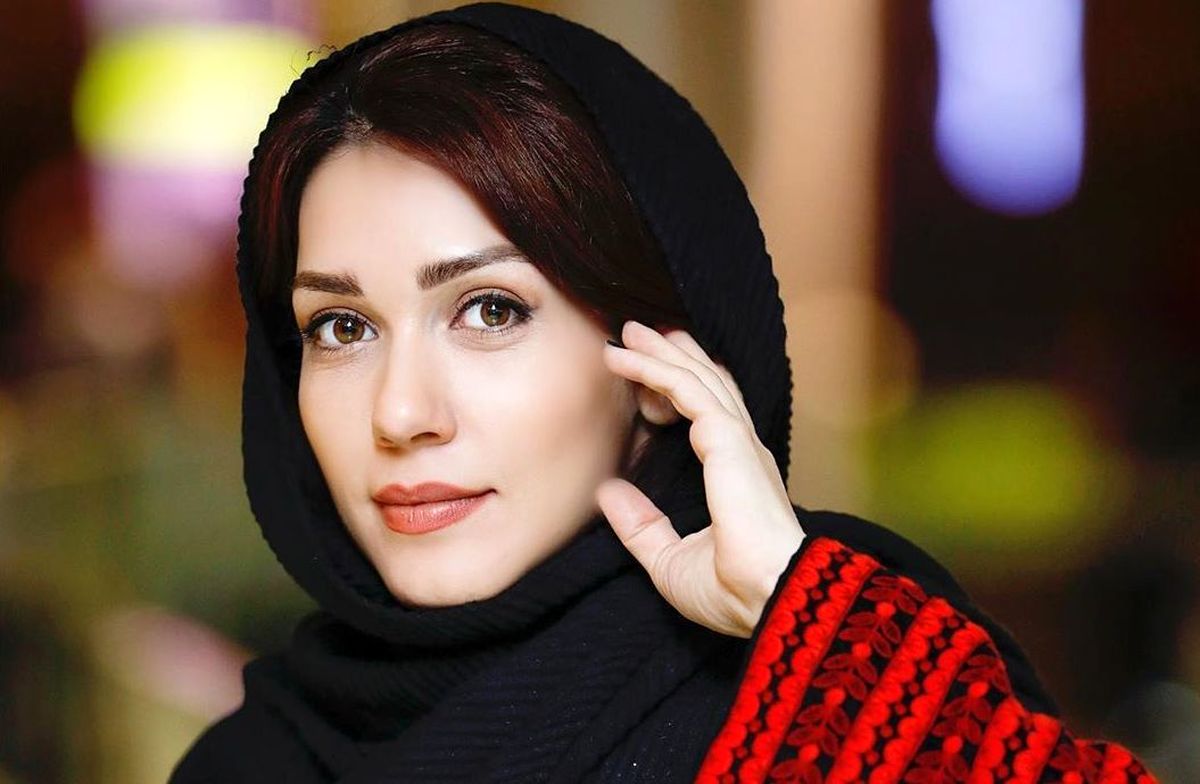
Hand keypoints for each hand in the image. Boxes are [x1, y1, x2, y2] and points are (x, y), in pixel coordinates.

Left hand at [597, 320, 805, 637]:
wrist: (772, 600)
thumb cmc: (736, 592)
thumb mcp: (669, 560)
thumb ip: (641, 525)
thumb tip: (608, 492)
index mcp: (736, 476)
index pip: (708, 415)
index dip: (678, 389)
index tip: (646, 375)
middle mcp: (742, 451)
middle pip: (706, 385)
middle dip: (674, 355)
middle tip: (640, 332)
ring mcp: (738, 442)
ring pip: (695, 379)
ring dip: (659, 352)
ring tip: (629, 332)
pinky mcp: (728, 441)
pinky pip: (685, 390)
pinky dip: (653, 369)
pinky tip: (624, 358)